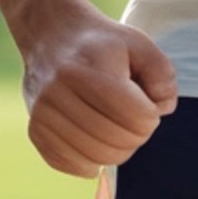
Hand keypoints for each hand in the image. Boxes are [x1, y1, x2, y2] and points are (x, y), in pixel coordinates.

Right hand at [20, 10, 177, 176]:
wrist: (51, 33)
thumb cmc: (102, 43)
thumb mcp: (139, 44)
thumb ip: (163, 75)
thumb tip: (160, 110)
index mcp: (88, 70)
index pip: (137, 118)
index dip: (151, 115)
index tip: (145, 101)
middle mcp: (59, 92)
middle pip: (117, 142)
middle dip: (136, 135)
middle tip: (131, 116)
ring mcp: (42, 114)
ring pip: (96, 159)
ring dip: (116, 150)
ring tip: (115, 127)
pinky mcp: (34, 130)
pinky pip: (70, 165)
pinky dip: (90, 162)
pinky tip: (95, 141)